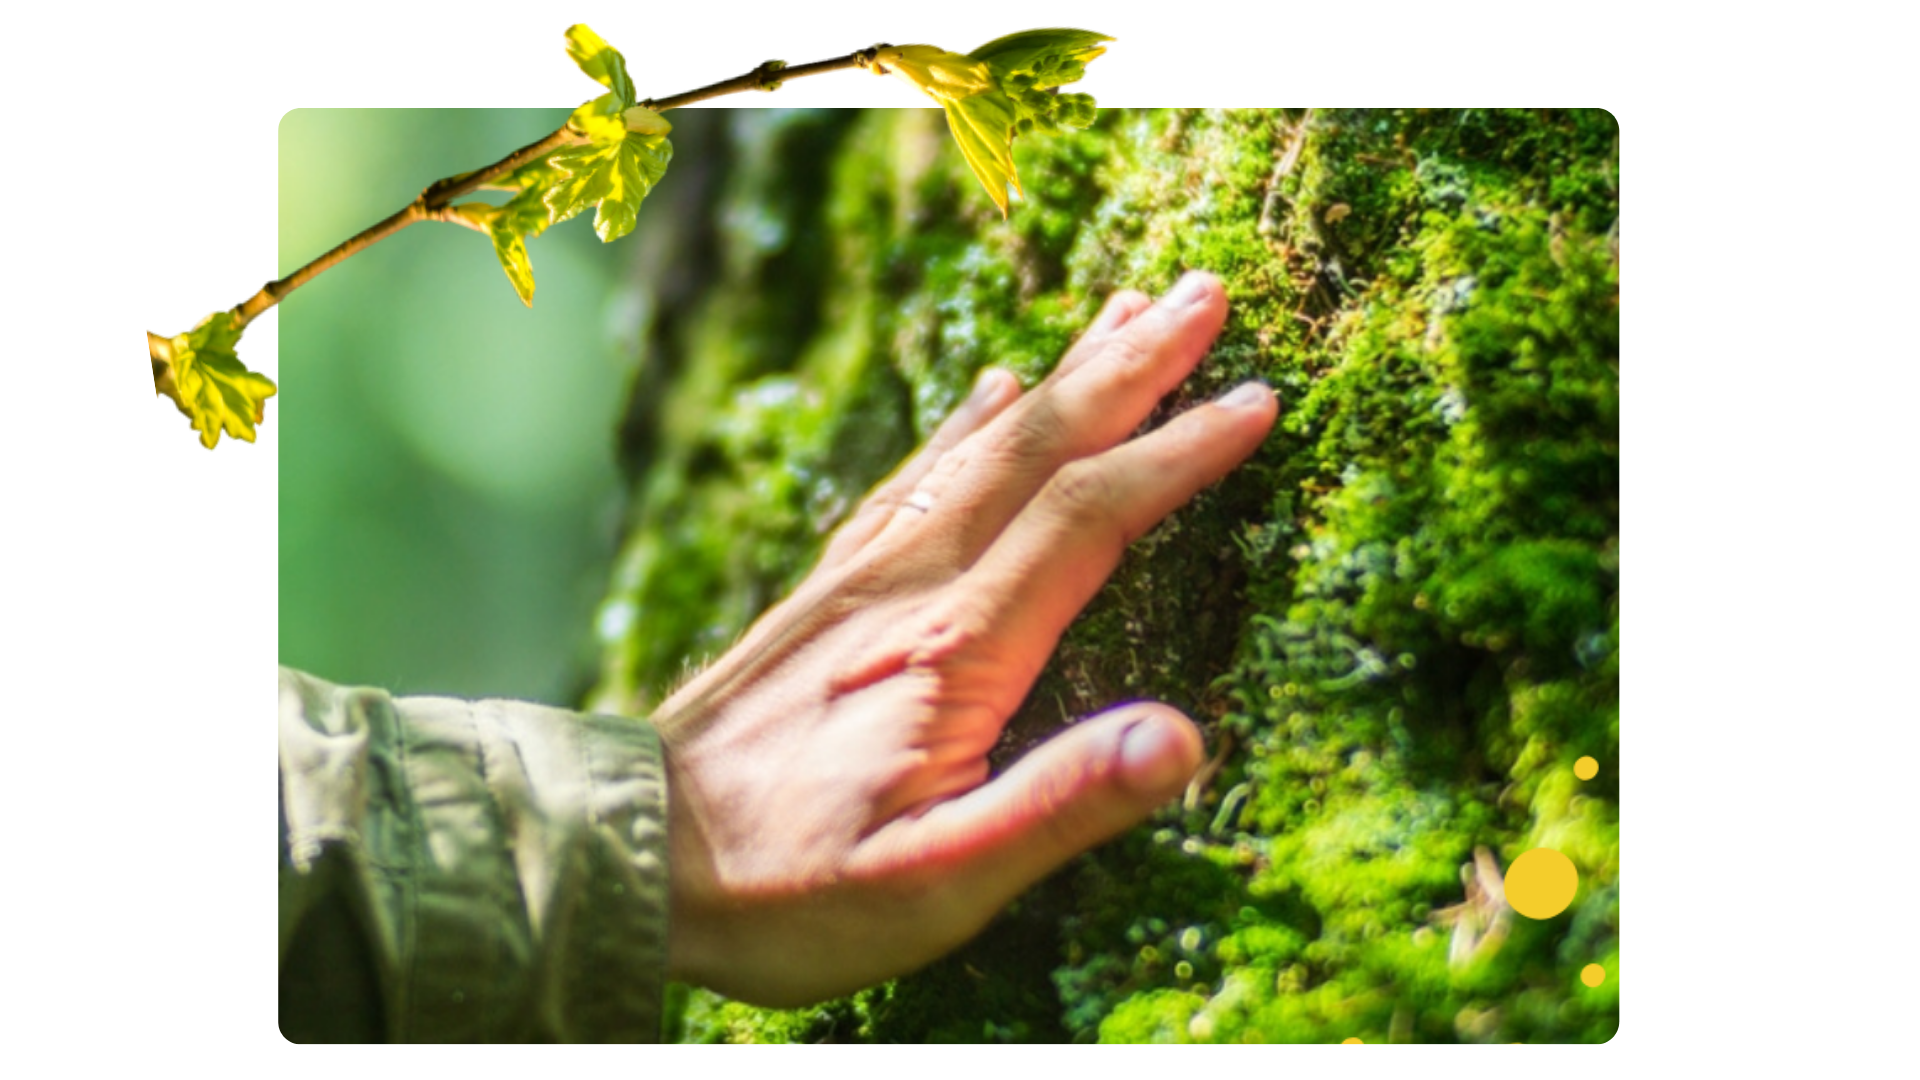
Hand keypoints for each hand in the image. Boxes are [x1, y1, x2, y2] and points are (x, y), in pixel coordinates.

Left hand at [652, 270, 1277, 1006]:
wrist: (624, 855)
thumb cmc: (786, 891)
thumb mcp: (936, 882)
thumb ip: (1060, 805)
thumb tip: (1185, 740)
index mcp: (954, 647)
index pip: (1090, 518)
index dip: (1179, 454)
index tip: (1257, 397)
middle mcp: (909, 586)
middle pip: (1038, 448)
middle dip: (1130, 366)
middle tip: (1204, 290)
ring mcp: (862, 580)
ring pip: (981, 448)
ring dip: (1062, 376)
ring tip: (1123, 311)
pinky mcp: (826, 594)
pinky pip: (911, 479)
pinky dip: (963, 426)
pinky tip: (989, 391)